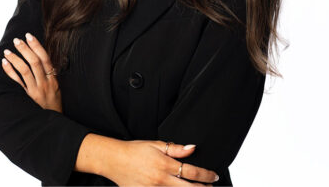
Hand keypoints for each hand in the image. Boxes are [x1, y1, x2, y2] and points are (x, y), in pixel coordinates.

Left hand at [1, 32, 62, 112]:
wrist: (53, 126)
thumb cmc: (54, 105)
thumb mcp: (57, 89)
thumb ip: (51, 75)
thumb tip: (43, 60)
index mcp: (53, 79)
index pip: (45, 58)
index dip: (37, 46)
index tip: (29, 36)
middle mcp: (45, 83)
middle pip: (34, 62)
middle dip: (25, 49)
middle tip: (17, 40)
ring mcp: (35, 91)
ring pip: (25, 70)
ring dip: (15, 59)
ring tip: (8, 50)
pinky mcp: (27, 98)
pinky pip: (17, 83)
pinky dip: (10, 72)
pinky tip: (5, 64)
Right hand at [103, 139, 218, 185]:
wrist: (115, 160)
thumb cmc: (135, 150)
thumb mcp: (156, 144)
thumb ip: (175, 149)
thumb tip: (192, 148)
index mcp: (164, 164)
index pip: (191, 171)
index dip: (205, 175)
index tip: (213, 175)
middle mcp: (161, 180)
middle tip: (211, 186)